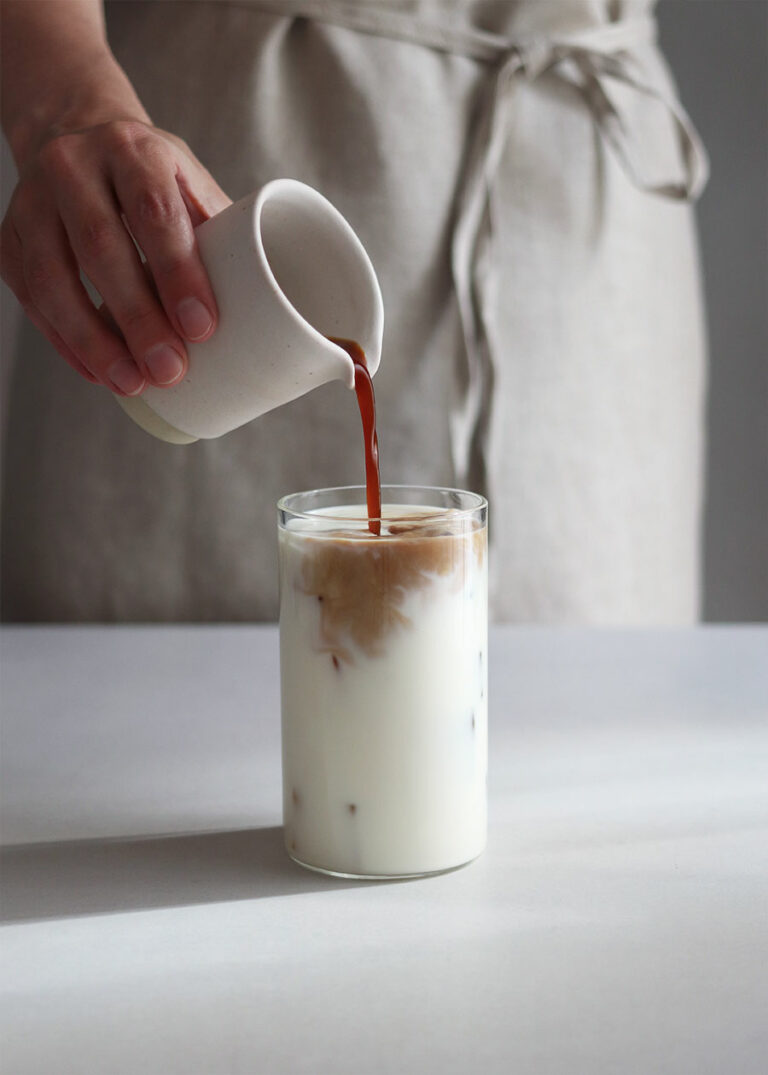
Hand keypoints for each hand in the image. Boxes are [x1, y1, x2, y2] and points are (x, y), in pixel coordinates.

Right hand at [1, 119, 230, 394]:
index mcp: (133, 149)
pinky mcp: (8, 236)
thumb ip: (219, 235)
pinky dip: (64, 341)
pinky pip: (30, 297)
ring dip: (92, 340)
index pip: (154, 211)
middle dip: (137, 318)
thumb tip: (265, 307)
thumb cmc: (151, 175)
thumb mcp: (189, 182)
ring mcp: (32, 201)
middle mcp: (74, 166)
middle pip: (100, 247)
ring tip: (131, 383)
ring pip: (52, 277)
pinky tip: (97, 372)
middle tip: (169, 370)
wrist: (77, 134)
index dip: (178, 273)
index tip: (202, 328)